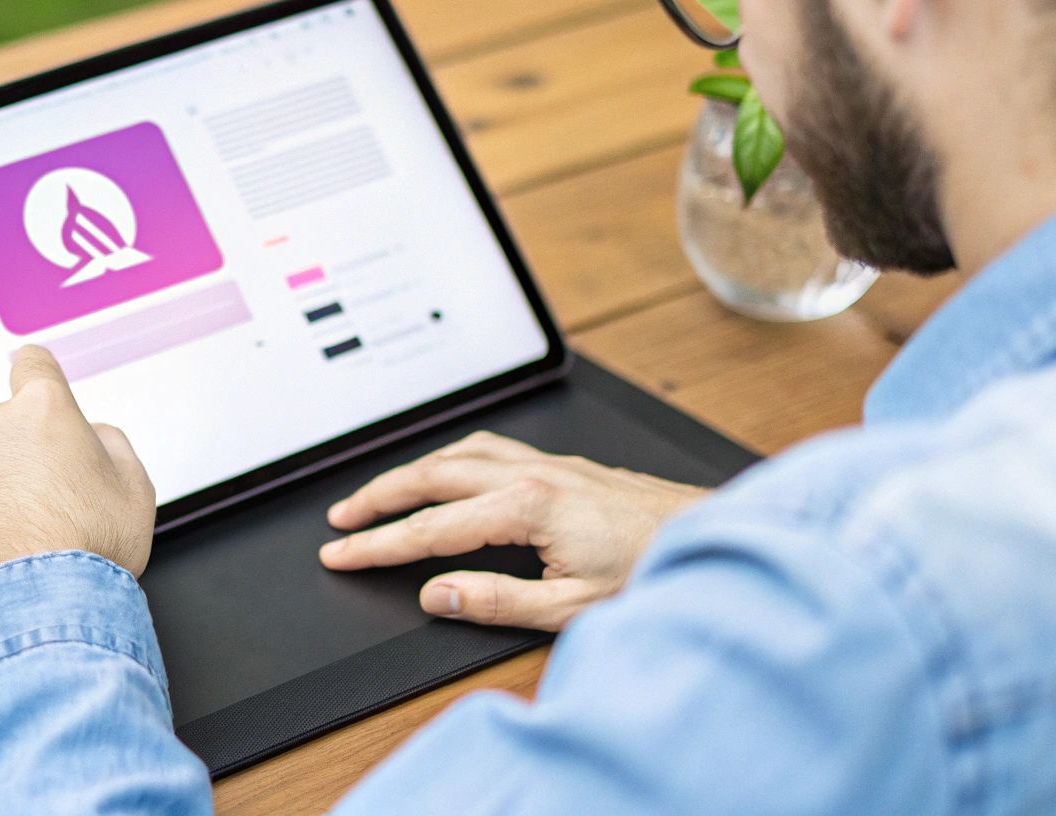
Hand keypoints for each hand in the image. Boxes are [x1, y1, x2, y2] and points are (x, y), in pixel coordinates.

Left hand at [0, 345, 156, 606]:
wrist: (41, 613)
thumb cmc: (89, 550)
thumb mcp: (135, 487)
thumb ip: (110, 444)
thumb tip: (92, 438)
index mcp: (39, 409)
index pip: (32, 362)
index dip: (40, 377)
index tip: (40, 392)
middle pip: (0, 422)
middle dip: (18, 448)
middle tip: (48, 491)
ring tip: (24, 530)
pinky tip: (0, 551)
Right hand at [319, 431, 706, 629]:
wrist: (715, 538)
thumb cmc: (656, 572)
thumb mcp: (572, 607)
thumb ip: (496, 601)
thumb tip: (437, 595)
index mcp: (529, 508)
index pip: (430, 528)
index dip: (377, 544)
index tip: (341, 554)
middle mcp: (534, 475)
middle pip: (432, 474)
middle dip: (378, 497)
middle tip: (340, 519)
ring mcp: (549, 464)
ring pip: (458, 452)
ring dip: (411, 471)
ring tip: (378, 494)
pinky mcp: (564, 465)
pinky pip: (488, 448)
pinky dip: (451, 457)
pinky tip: (447, 469)